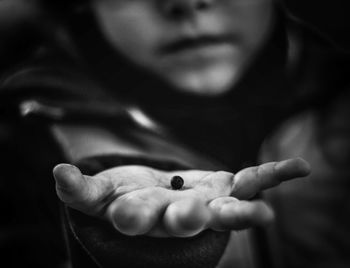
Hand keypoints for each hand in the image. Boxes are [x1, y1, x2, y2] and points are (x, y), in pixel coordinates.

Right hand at [53, 158, 309, 236]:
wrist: (157, 199)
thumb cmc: (126, 196)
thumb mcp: (100, 194)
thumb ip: (79, 191)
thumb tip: (57, 173)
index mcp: (143, 218)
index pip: (134, 220)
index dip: (129, 215)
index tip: (124, 213)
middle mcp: (177, 217)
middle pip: (182, 222)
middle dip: (184, 219)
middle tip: (190, 216)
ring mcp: (207, 205)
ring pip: (225, 212)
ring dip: (242, 212)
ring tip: (263, 216)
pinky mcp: (226, 189)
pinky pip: (252, 180)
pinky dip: (274, 174)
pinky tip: (299, 168)